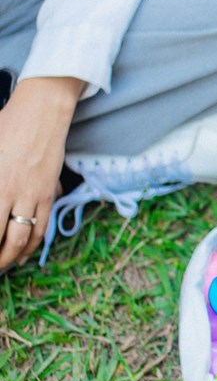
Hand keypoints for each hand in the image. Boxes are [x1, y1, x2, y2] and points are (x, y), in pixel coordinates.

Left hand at [0, 77, 83, 268]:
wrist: (43, 113)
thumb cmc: (6, 126)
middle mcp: (11, 193)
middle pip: (3, 239)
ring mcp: (33, 194)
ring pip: (24, 238)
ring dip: (11, 258)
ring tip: (2, 267)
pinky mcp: (48, 192)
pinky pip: (42, 226)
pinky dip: (33, 245)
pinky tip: (23, 254)